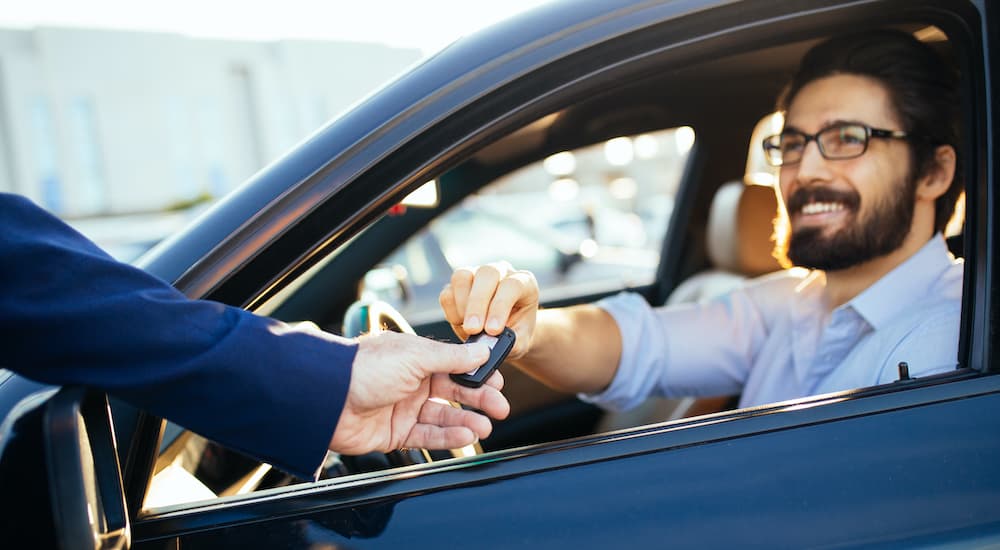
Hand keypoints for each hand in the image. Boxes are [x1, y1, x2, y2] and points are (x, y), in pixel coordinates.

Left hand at [329, 330, 509, 454]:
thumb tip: (482, 349)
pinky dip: (448, 437)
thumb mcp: (415, 356)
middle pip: (453, 392)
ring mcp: (403, 408)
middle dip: (479, 399)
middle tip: (500, 408)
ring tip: (485, 427)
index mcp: (415, 357)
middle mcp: (410, 381)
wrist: (326, 399)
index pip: (455, 365)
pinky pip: (427, 437)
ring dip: (466, 421)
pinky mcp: (394, 433)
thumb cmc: (364, 369)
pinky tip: (465, 436)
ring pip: (443, 417)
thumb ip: (452, 357)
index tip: (498, 380)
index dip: (477, 373)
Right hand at [439, 261, 539, 359]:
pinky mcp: (458, 285)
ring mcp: (477, 274)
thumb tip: (490, 343)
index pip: (512, 285)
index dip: (500, 306)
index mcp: (524, 282)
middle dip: (477, 304)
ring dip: (462, 305)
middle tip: (473, 330)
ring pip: (462, 276)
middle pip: (486, 274)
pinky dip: (451, 311)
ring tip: (468, 328)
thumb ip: (510, 342)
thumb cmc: (517, 333)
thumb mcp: (520, 341)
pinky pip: (447, 292)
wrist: (506, 332)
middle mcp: (501, 272)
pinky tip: (461, 324)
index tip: (492, 330)